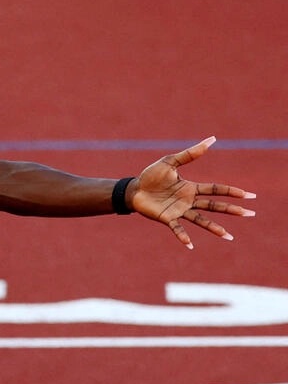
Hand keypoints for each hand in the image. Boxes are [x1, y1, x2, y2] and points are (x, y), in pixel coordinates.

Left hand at [131, 136, 256, 248]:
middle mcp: (188, 201)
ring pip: (200, 220)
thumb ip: (189, 154)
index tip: (249, 195)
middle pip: (214, 206)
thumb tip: (212, 139)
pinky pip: (177, 228)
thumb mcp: (170, 162)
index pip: (216, 189)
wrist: (133, 189)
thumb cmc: (151, 176)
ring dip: (214, 228)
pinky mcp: (167, 218)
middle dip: (232, 210)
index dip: (232, 191)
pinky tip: (190, 244)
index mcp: (191, 188)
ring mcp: (179, 211)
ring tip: (228, 236)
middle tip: (250, 214)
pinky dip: (183, 236)